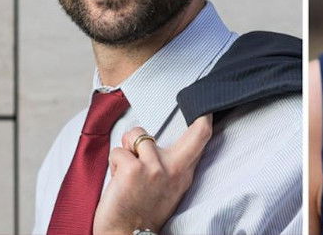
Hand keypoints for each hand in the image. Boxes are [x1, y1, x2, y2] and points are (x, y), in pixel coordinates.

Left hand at [92, 115, 212, 234]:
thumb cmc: (141, 213)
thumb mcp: (167, 190)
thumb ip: (169, 167)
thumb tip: (158, 143)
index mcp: (182, 174)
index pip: (201, 141)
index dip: (205, 120)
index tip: (208, 108)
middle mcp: (173, 169)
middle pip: (196, 133)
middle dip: (199, 118)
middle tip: (204, 112)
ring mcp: (155, 168)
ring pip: (136, 135)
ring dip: (127, 149)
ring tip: (128, 170)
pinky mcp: (133, 169)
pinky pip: (118, 151)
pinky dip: (114, 163)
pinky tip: (118, 181)